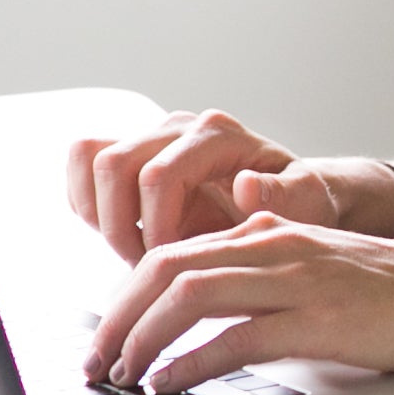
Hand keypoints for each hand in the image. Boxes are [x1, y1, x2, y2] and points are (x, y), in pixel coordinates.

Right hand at [63, 109, 353, 262]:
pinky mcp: (133, 158)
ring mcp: (152, 139)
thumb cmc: (297, 200)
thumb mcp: (309, 202)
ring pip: (90, 158)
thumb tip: (245, 185)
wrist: (288, 195)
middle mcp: (179, 128)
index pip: (158, 175)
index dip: (155, 227)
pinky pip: (84, 170)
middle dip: (121, 227)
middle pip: (113, 163)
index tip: (171, 262)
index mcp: (218, 135)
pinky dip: (91, 209)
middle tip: (148, 266)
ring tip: (137, 253)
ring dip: (101, 217)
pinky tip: (127, 238)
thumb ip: (286, 195)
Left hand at [86, 214, 393, 394]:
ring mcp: (297, 279)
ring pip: (191, 294)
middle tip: (97, 360)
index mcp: (271, 228)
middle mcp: (276, 244)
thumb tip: (209, 303)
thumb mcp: (319, 266)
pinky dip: (192, 362)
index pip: (173, 251)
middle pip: (166, 267)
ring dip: (143, 337)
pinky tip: (171, 383)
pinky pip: (237, 337)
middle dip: (119, 316)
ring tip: (123, 373)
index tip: (107, 334)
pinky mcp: (319, 319)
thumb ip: (267, 272)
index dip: (127, 294)